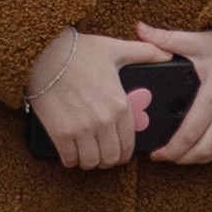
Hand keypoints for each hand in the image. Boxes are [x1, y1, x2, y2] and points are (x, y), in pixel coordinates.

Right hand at [25, 30, 170, 168]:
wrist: (43, 53)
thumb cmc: (80, 51)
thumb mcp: (116, 49)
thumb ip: (145, 53)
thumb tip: (168, 54)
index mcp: (120, 105)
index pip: (129, 143)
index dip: (126, 153)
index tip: (120, 153)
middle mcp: (104, 121)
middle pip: (110, 158)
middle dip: (108, 160)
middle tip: (103, 155)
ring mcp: (81, 129)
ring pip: (91, 162)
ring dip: (90, 162)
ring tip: (87, 154)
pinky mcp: (60, 133)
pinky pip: (69, 159)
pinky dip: (71, 160)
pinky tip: (70, 153)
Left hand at [137, 25, 211, 162]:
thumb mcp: (201, 41)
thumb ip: (168, 39)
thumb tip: (140, 29)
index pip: (189, 134)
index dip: (170, 150)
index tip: (156, 153)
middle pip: (204, 149)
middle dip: (182, 158)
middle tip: (166, 157)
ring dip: (200, 158)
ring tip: (183, 156)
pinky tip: (206, 149)